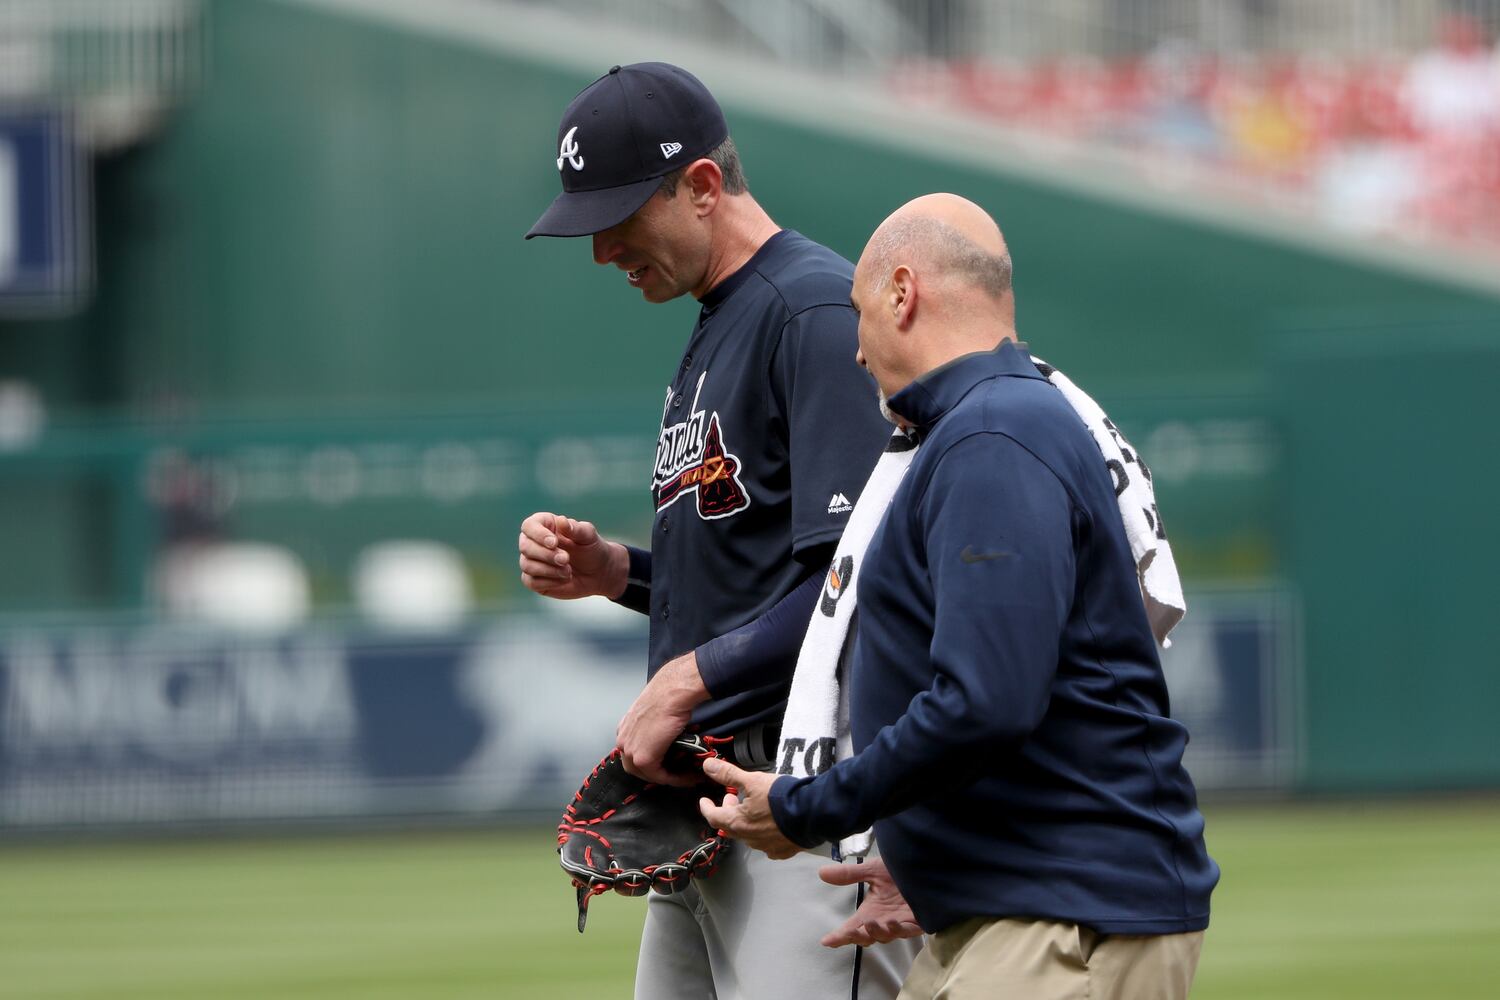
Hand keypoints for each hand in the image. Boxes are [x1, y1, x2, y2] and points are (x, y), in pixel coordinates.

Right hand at [517, 511, 627, 599]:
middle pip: (525, 547)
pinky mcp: (533, 580)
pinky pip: (530, 582)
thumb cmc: (591, 549)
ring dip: (549, 570)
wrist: (598, 573)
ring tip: (568, 571)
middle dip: (546, 555)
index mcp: (544, 525)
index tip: (554, 543)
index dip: (538, 535)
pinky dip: (548, 582)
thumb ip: (575, 528)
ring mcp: (531, 561)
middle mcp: (533, 542)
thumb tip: (561, 521)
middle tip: (566, 559)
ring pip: (527, 565)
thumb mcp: (588, 536)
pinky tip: (563, 579)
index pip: (529, 526)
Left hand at [616, 653, 708, 784]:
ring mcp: (631, 752)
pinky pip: (660, 776)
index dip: (655, 764)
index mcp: (624, 731)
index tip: (672, 765)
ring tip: (688, 776)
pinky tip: (689, 776)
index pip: (635, 756)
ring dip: (670, 777)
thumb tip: (669, 741)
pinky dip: (676, 779)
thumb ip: (655, 731)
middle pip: (639, 769)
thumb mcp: (654, 715)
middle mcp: (623, 742)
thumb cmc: (667, 697)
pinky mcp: (644, 759)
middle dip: (660, 773)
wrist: (672, 693)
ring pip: (649, 775)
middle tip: (679, 772)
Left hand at [699, 757, 800, 859]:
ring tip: (752, 808)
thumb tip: (707, 765)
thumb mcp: (753, 780)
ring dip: (746, 822)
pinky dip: (764, 834)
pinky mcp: (783, 851)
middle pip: (731, 827)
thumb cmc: (780, 797)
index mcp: (738, 823)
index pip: (714, 817)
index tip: (704, 802)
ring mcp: (766, 847)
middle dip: (728, 811)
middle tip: (732, 799)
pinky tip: (769, 827)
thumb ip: (729, 774)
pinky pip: (768, 844)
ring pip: (749, 835)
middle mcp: (749, 839)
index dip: (706, 808)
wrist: (812, 814)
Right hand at [817, 858, 923, 947]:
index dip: (839, 936)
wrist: (923, 864)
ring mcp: (901, 923)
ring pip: (886, 936)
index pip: (852, 928)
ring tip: (871, 923)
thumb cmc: (897, 870)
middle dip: (858, 937)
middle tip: (851, 932)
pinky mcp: (918, 922)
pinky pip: (908, 930)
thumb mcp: (872, 870)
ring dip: (877, 932)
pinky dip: (899, 929)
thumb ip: (849, 875)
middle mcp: (883, 921)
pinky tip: (892, 922)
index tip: (826, 941)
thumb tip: (822, 872)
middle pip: (867, 937)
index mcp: (871, 912)